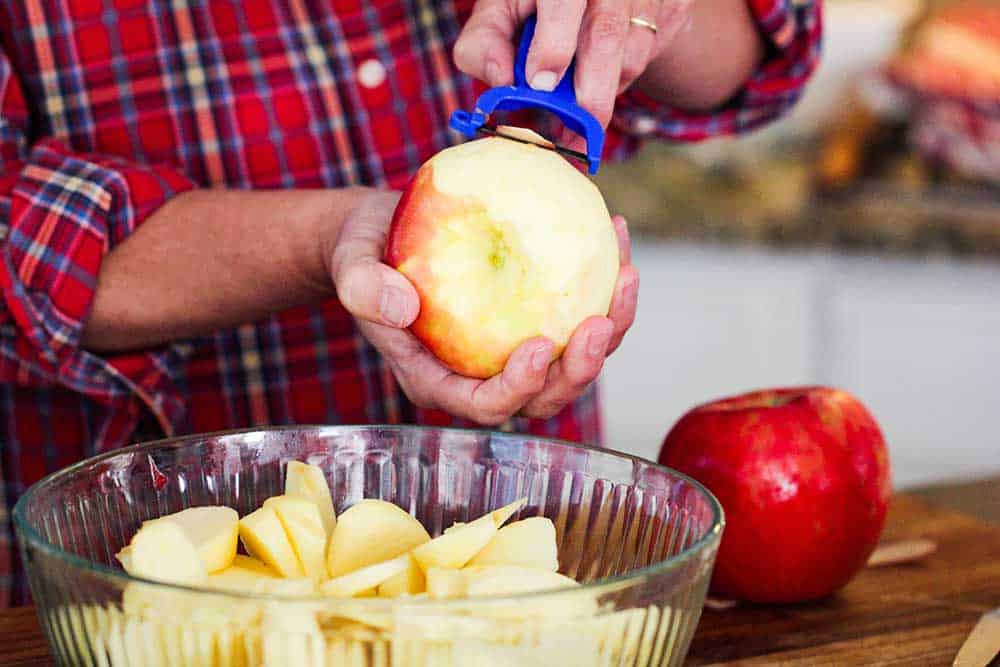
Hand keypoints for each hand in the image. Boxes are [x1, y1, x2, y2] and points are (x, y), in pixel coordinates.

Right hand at [328, 188, 638, 424]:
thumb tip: (403, 309)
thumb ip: (363, 288)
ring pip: (572, 362)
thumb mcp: (351, 263)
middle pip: (542, 396)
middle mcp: (480, 373)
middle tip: (601, 321)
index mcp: (436, 377)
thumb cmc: (363, 253)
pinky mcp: (531, 318)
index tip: (537, 347)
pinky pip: (575, 316)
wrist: (379, 234)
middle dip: (579, 371)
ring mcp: (509, 350)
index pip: (483, 404)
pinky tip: (616, 238)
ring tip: (626, 275)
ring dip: (609, 328)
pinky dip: (603, 288)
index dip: (517, 388)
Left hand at [454, 0, 693, 127]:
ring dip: (604, 91)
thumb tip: (500, 79)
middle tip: (575, 134)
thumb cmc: (532, 6)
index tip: (539, 85)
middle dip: (590, 94)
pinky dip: (620, 82)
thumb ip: (484, 44)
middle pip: (606, 35)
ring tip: (578, 105)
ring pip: (631, 55)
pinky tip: (598, 79)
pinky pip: (646, 59)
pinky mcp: (665, 9)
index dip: (552, 46)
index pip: (562, 2)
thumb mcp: (498, 14)